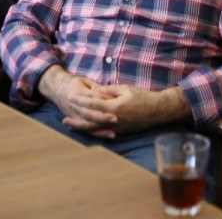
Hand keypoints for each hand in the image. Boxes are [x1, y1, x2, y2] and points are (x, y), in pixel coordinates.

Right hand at [38, 66, 118, 137]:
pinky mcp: (73, 120)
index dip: (103, 101)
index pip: (92, 97)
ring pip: (87, 124)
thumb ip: (95, 86)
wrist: (56, 87)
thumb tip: (106, 92)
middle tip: (116, 119)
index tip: (115, 104)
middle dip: (102, 117)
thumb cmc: (74, 83)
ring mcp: (72, 114)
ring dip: (100, 130)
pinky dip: (95, 133)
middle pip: (89, 113)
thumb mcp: (84, 80)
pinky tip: (105, 136)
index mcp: (78, 91)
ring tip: (113, 133)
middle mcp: (74, 104)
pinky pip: (85, 129)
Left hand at [71, 83, 185, 135]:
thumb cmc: (142, 97)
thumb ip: (107, 90)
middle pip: (90, 121)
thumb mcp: (125, 89)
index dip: (80, 100)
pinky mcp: (120, 132)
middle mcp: (114, 120)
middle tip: (63, 117)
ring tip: (70, 126)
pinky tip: (85, 130)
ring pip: (95, 129)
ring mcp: (117, 128)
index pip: (92, 104)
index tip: (70, 97)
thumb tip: (93, 90)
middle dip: (76, 118)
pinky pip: (103, 133)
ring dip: (81, 128)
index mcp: (115, 107)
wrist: (158, 111)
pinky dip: (92, 131)